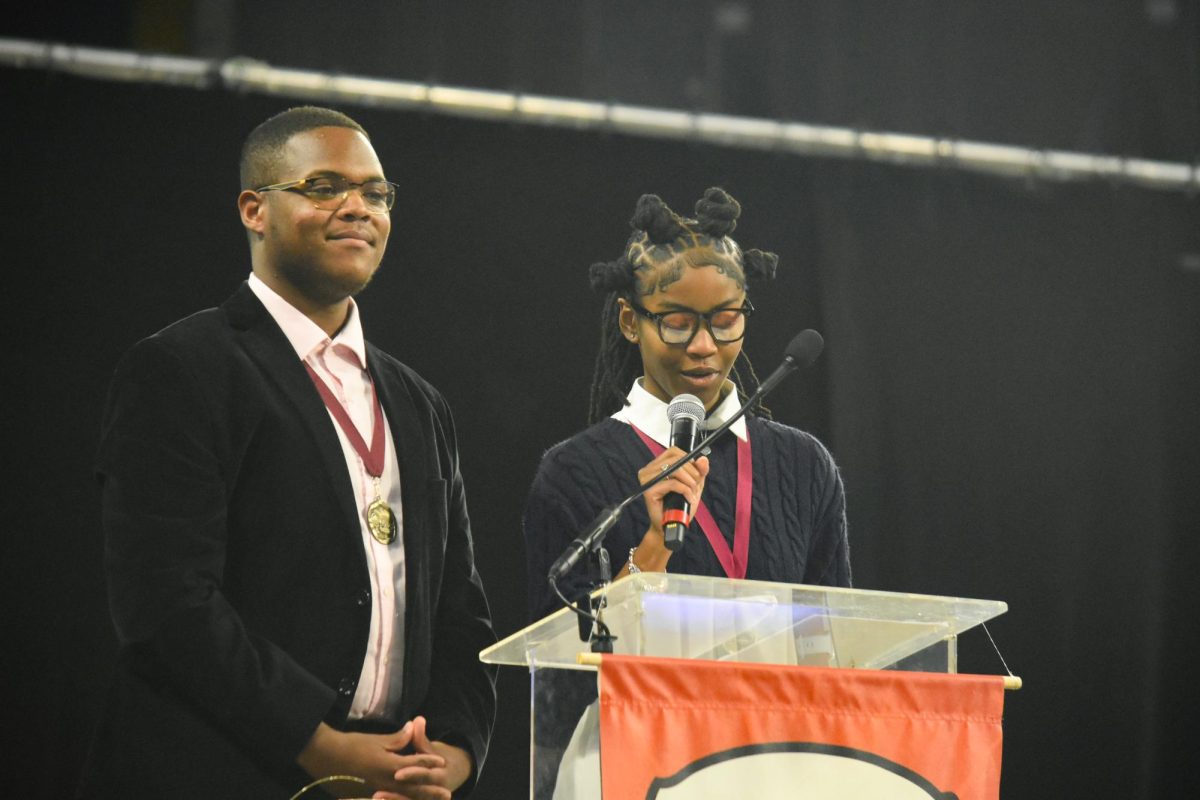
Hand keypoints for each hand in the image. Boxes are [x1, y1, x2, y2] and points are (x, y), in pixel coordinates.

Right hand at [297, 721, 444, 797]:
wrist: (324, 756)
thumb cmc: (352, 745)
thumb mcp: (377, 740)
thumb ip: (397, 738)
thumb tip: (414, 726)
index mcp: (389, 766)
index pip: (415, 764)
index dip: (429, 762)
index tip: (443, 763)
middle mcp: (384, 782)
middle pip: (413, 788)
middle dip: (430, 791)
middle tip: (447, 794)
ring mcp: (374, 793)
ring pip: (401, 799)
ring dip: (417, 799)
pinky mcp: (364, 799)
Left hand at [371, 716, 471, 799]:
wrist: (457, 774)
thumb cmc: (442, 758)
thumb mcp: (434, 749)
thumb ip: (422, 738)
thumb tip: (417, 720)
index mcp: (442, 776)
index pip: (425, 776)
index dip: (412, 774)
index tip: (397, 773)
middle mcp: (438, 792)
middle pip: (416, 795)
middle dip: (397, 795)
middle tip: (378, 792)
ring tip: (376, 797)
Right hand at [629, 447, 708, 572]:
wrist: (671, 526)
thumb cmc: (679, 507)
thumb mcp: (694, 486)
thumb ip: (699, 471)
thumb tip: (703, 459)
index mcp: (657, 466)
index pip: (674, 451)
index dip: (688, 459)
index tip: (695, 472)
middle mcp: (649, 470)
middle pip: (676, 459)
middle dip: (692, 472)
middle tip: (696, 485)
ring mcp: (647, 480)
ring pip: (675, 470)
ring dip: (689, 481)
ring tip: (692, 492)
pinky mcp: (649, 491)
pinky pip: (673, 484)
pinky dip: (685, 490)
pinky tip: (688, 498)